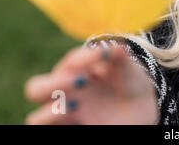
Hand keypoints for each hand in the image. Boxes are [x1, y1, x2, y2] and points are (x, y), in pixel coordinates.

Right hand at [24, 44, 158, 124]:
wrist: (143, 105)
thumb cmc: (129, 81)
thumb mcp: (129, 68)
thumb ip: (120, 58)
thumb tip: (118, 48)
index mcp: (75, 71)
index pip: (71, 62)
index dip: (86, 57)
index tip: (105, 54)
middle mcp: (64, 93)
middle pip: (36, 89)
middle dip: (54, 84)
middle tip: (80, 81)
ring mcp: (66, 114)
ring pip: (36, 119)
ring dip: (50, 114)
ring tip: (75, 106)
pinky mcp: (74, 127)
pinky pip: (55, 131)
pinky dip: (60, 123)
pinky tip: (81, 121)